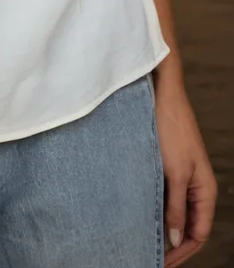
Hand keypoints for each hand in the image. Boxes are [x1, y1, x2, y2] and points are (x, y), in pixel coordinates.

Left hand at [155, 77, 216, 264]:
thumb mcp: (174, 172)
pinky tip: (138, 213)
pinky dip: (154, 208)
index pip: (199, 234)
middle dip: (172, 244)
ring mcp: (181, 176)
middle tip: (148, 256)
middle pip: (188, 226)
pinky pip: (164, 195)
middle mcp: (196, 186)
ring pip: (174, 211)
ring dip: (162, 226)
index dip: (182, 253)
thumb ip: (176, 208)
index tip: (160, 264)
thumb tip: (177, 241)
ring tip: (141, 239)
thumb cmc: (171, 128)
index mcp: (205, 191)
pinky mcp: (166, 165)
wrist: (161, 94)